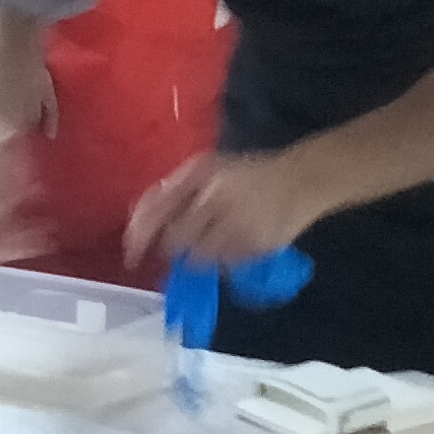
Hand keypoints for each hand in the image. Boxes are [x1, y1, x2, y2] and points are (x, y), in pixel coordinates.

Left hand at [128, 149, 334, 268]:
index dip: (139, 236)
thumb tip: (141, 217)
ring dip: (197, 255)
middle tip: (187, 242)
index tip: (132, 254)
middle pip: (175, 240)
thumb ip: (175, 189)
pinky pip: (223, 265)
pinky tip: (233, 244)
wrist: (302, 181)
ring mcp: (235, 225)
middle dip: (175, 246)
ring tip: (215, 239)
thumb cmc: (249, 174)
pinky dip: (221, 261)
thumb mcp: (209, 168)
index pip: (157, 210)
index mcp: (200, 175)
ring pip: (198, 257)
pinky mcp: (254, 246)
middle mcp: (215, 199)